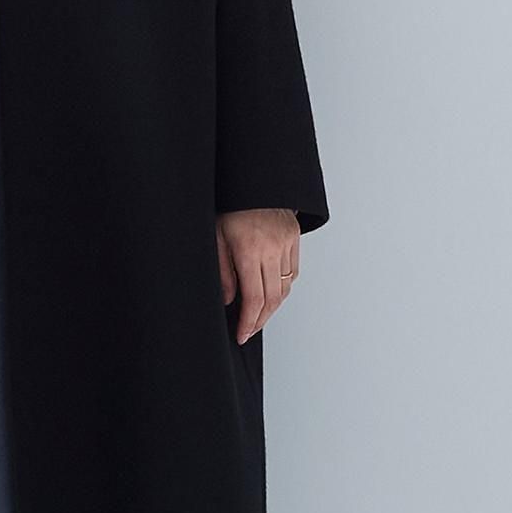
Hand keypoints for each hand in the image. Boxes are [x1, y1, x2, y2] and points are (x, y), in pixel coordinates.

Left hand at [216, 207, 299, 344]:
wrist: (251, 178)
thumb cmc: (229, 205)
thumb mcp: (216, 236)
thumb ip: (223, 272)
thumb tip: (230, 301)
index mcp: (249, 249)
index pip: (254, 298)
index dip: (249, 322)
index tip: (242, 334)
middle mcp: (272, 248)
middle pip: (272, 298)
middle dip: (260, 320)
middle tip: (249, 330)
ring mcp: (286, 242)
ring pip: (285, 288)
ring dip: (273, 306)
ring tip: (258, 314)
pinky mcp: (295, 237)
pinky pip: (293, 271)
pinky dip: (284, 286)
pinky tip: (272, 291)